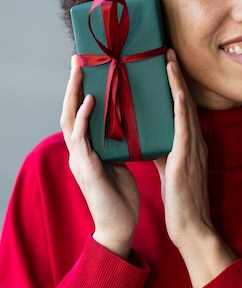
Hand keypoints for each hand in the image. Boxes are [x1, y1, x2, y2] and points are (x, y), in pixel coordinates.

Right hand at [60, 56, 139, 258]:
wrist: (120, 226)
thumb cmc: (120, 196)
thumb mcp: (118, 163)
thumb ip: (116, 145)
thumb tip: (125, 127)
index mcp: (88, 150)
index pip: (80, 115)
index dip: (81, 92)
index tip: (87, 69)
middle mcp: (79, 152)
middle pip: (70, 111)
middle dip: (73, 86)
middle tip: (77, 60)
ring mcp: (80, 159)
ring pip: (70, 120)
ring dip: (74, 95)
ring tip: (79, 72)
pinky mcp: (87, 168)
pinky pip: (82, 138)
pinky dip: (85, 118)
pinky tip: (91, 101)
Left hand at [154, 50, 235, 287]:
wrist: (191, 227)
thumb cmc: (181, 201)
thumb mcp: (169, 170)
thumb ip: (162, 152)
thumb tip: (148, 140)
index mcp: (189, 144)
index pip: (181, 108)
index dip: (175, 85)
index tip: (166, 64)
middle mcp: (194, 141)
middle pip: (185, 101)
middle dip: (176, 76)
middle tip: (167, 52)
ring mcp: (193, 148)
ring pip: (184, 108)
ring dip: (177, 83)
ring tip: (169, 61)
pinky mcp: (186, 158)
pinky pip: (184, 127)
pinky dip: (181, 107)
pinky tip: (178, 91)